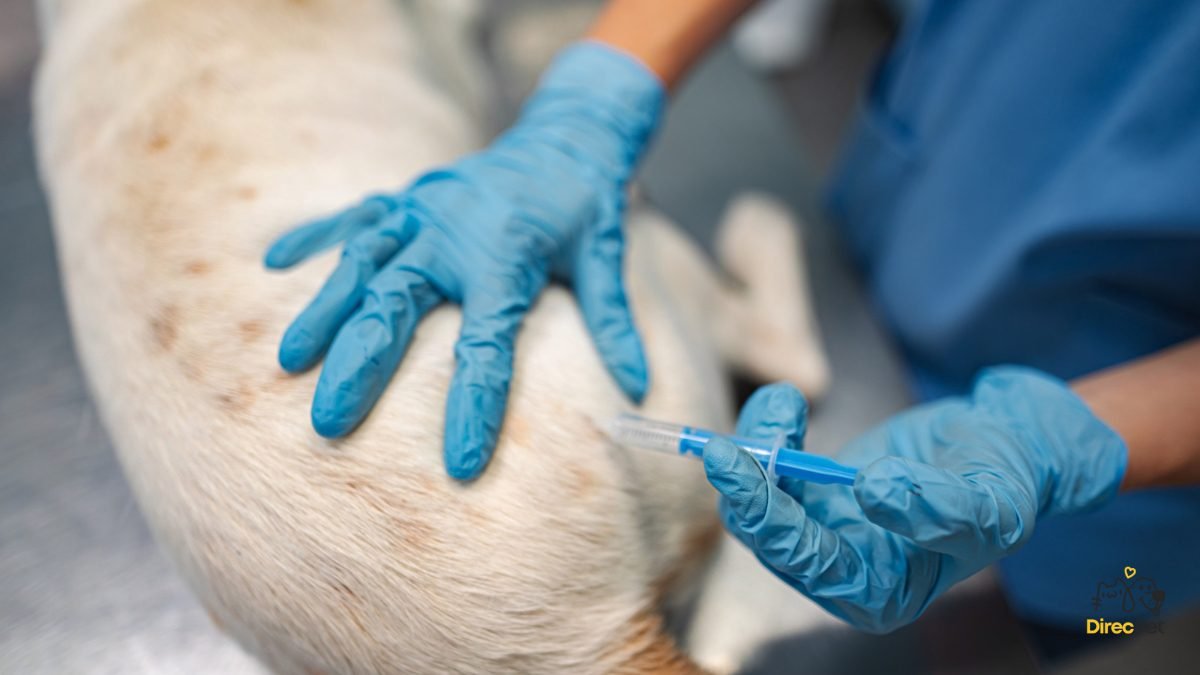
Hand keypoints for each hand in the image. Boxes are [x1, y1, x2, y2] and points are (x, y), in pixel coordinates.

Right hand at [264, 42, 664, 479]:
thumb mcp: (606, 259)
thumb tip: (639, 389)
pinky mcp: (408, 196)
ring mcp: (424, 209)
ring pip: (362, 261)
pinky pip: (355, 215)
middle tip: (328, 422)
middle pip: (398, 302)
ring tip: (288, 361)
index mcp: (505, 255)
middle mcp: (453, 231)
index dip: (474, 405)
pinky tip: (274, 265)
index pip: (486, 343)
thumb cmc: (585, 206)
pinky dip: (315, 236)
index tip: (460, 464)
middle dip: (361, 364)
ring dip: (324, 309)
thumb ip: (615, 322)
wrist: (566, 136)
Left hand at [703, 367, 1126, 631]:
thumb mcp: (992, 500)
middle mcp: (843, 571)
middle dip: (747, 490)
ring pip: (760, 500)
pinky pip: (771, 468)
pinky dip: (769, 432)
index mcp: (881, 592)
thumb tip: (873, 490)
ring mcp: (824, 530)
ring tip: (782, 405)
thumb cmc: (1006, 482)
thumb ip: (938, 506)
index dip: (769, 521)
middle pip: (770, 538)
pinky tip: (783, 404)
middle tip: (726, 447)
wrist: (1004, 444)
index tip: (740, 471)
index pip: (810, 564)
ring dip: (758, 451)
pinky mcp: (814, 491)